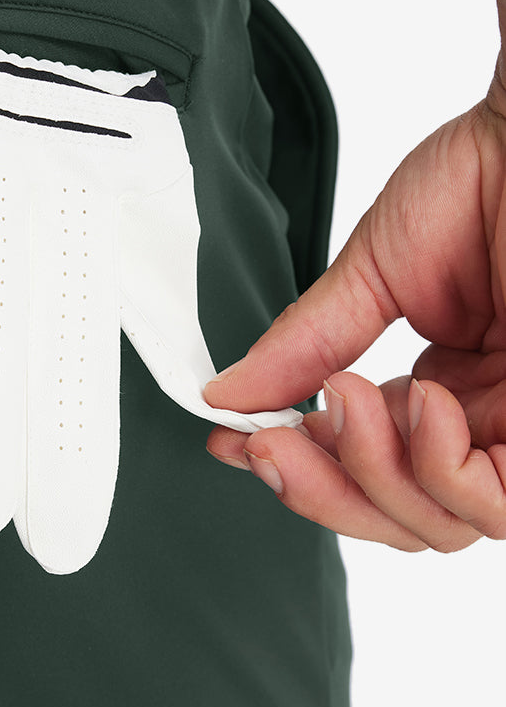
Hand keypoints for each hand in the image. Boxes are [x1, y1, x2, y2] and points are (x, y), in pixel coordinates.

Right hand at [202, 78, 505, 551]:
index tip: (237, 444)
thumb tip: (227, 395)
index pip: (371, 467)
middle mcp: (488, 420)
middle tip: (271, 443)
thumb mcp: (373, 272)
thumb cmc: (480, 180)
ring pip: (445, 526)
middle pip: (404, 520)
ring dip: (373, 473)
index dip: (302, 470)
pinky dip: (437, 468)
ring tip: (347, 393)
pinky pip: (497, 505)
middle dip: (324, 490)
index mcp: (446, 390)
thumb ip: (305, 344)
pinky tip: (418, 400)